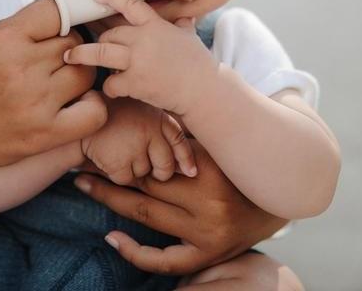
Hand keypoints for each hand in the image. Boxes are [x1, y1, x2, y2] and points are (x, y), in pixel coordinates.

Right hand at [0, 0, 106, 179]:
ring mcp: (35, 103)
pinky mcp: (43, 135)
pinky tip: (76, 103)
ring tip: (60, 80)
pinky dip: (91, 105)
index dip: (63, 15)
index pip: (58, 10)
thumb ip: (21, 27)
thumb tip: (64, 12)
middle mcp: (21, 68)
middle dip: (67, 46)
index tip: (61, 24)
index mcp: (3, 38)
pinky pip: (93, 113)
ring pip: (85, 73)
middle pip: (73, 42)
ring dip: (78, 74)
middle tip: (52, 58)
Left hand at [64, 0, 215, 115]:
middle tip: (91, 46)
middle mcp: (144, 39)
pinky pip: (111, 82)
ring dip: (83, 55)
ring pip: (100, 53)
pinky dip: (111, 87)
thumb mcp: (190, 37)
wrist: (205, 91)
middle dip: (101, 40)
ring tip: (70, 57)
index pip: (130, 5)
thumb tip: (185, 18)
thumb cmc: (199, 64)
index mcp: (156, 25)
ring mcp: (138, 60)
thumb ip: (182, 26)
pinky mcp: (135, 82)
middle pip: (109, 34)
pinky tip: (115, 89)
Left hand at [74, 140, 286, 275]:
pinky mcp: (208, 256)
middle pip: (146, 185)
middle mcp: (209, 204)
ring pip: (147, 216)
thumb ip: (185, 127)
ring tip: (84, 184)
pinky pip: (167, 261)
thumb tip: (146, 100)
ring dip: (111, 200)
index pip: (156, 158)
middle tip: (81, 160)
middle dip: (110, 172)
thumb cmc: (240, 160)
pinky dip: (136, 253)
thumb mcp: (218, 138)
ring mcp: (207, 235)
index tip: (97, 137)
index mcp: (211, 169)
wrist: (279, 198)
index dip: (123, 149)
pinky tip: (111, 238)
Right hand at [81, 98, 195, 184]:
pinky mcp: (118, 162)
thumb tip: (187, 166)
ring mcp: (134, 147)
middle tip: (141, 159)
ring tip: (118, 146)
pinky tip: (107, 153)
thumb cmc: (112, 110)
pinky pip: (125, 179)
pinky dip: (115, 172)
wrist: (78, 108)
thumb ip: (162, 130)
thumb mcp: (141, 110)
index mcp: (158, 117)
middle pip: (165, 167)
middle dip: (157, 171)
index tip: (190, 173)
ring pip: (143, 174)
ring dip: (132, 168)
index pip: (180, 142)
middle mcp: (150, 131)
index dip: (186, 159)